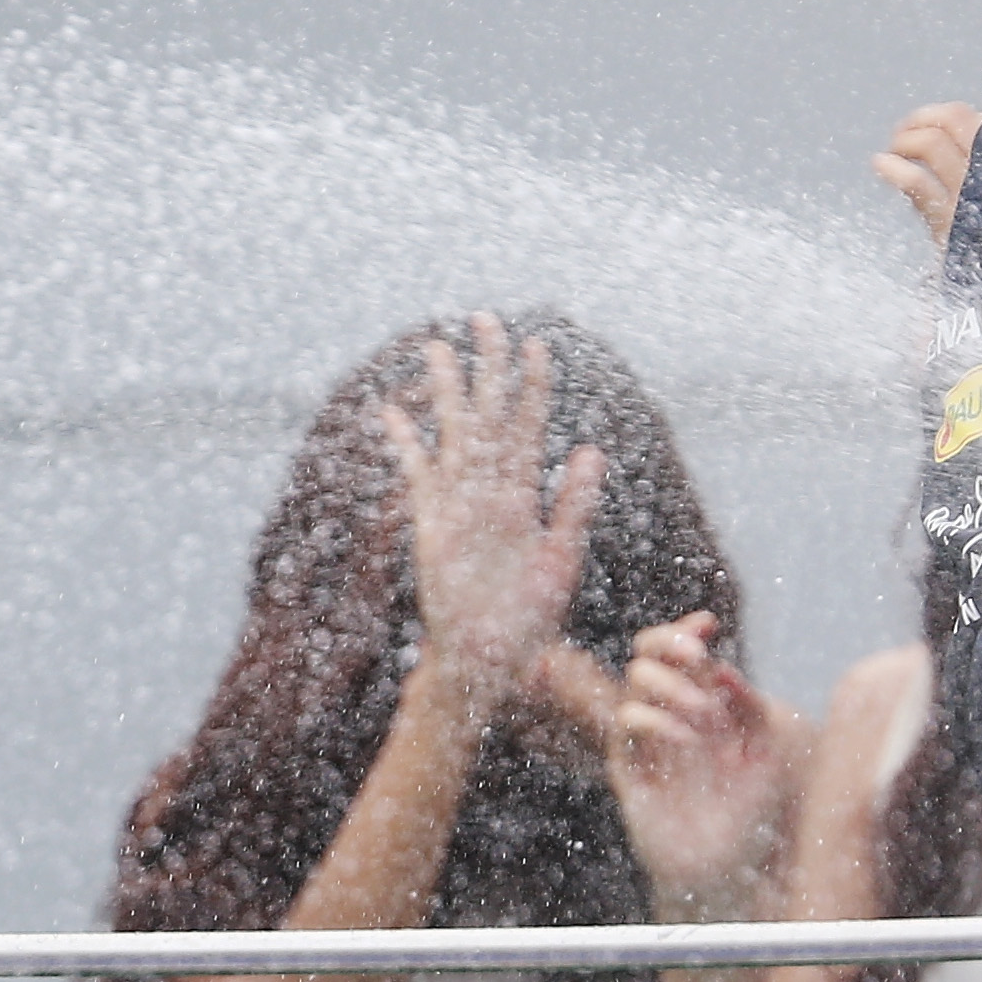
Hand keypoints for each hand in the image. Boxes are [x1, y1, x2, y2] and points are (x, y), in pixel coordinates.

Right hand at [386, 315, 603, 706]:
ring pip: (452, 435)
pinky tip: (392, 415)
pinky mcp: (430, 526)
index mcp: (525, 497)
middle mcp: (490, 493)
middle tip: (486, 320)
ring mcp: (457, 506)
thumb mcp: (562, 558)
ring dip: (447, 393)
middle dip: (488, 370)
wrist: (490, 661)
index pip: (528, 428)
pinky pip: (417, 476)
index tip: (536, 346)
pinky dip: (405, 446)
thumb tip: (590, 451)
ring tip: (440, 349)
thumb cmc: (530, 621)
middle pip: (488, 416)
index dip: (531, 387)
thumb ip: (573, 504)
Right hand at [552, 614, 797, 915]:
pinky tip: (689, 739)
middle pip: (646, 652)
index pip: (680, 652)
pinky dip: (658, 719)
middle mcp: (667, 713)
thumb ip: (752, 709)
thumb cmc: (747, 811)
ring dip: (672, 684)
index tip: (709, 625)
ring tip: (706, 712)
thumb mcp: (766, 754)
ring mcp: (645, 738)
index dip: (687, 629)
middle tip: (697, 654)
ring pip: (636, 680)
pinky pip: (628, 721)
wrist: (723, 866)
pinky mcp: (627, 765)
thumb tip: (723, 669)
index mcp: (698, 703)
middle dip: (669, 641)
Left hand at [873, 101, 981, 250]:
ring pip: (932, 143)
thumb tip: (953, 135)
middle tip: (905, 131)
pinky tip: (881, 164)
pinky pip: (918, 182)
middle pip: (952, 120)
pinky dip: (893, 168)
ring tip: (895, 148)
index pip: (974, 117)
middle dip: (921, 119)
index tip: (932, 122)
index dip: (946, 114)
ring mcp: (970, 193)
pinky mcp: (948, 220)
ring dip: (905, 139)